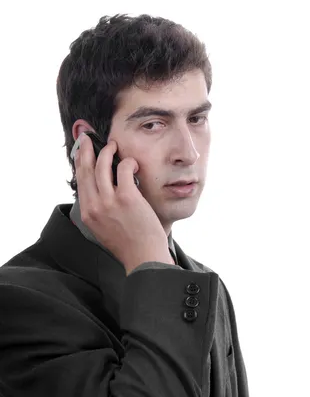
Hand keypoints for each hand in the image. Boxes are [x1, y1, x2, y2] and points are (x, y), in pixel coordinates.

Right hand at [74, 133, 173, 273]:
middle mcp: (94, 206)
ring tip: (114, 145)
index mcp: (87, 214)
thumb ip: (99, 211)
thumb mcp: (104, 229)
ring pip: (102, 166)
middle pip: (85, 170)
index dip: (79, 162)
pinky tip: (133, 164)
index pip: (80, 182)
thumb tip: (102, 191)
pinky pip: (124, 169)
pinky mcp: (127, 198)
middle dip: (85, 150)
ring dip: (108, 151)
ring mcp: (110, 201)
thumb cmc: (129, 245)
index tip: (81, 151)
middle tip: (89, 138)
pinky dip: (128, 162)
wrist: (143, 258)